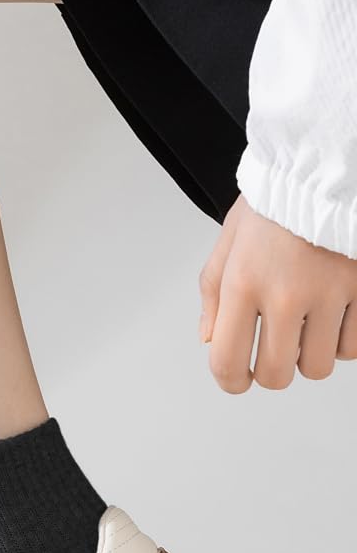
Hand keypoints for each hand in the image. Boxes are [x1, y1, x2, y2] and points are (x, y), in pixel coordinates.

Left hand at [199, 193, 356, 391]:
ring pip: (318, 366)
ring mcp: (330, 294)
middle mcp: (285, 293)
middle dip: (272, 371)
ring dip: (309, 354)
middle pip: (277, 375)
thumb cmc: (275, 203)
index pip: (227, 360)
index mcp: (243, 282)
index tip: (235, 379)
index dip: (229, 380)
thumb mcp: (228, 241)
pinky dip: (341, 340)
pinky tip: (333, 316)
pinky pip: (352, 347)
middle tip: (273, 352)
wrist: (321, 172)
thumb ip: (213, 294)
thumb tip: (210, 339)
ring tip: (306, 325)